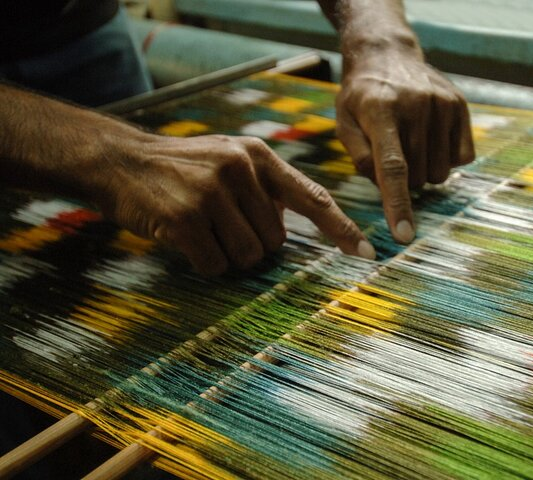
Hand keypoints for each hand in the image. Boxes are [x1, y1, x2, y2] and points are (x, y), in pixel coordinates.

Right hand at [95, 134, 375, 274]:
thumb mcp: (229, 159)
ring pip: (248, 257)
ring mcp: (212, 192)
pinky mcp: (186, 218)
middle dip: (252, 245)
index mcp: (258, 156)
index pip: (313, 197)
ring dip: (228, 255)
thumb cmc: (182, 166)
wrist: (120, 160)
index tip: (366, 252)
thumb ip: (265, 188)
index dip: (341, 228)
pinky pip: (216, 265)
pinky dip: (204, 262)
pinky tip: (185, 238)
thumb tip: (289, 231)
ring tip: (202, 228)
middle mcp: (240, 169)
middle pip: (275, 242)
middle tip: (220, 224)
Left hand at [336, 46, 474, 242]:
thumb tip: (383, 185)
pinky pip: (462, 158)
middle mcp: (416, 106)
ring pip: (440, 173)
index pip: (393, 168)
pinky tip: (430, 139)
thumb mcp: (344, 122)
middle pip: (418, 177)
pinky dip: (445, 159)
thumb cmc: (360, 97)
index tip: (405, 236)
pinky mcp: (460, 106)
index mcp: (380, 111)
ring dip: (424, 171)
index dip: (398, 205)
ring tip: (409, 145)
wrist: (387, 55)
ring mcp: (442, 104)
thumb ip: (360, 155)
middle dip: (403, 182)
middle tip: (392, 157)